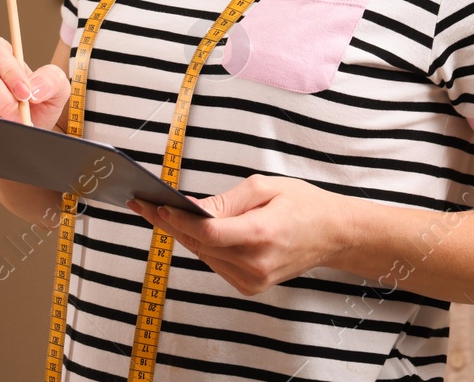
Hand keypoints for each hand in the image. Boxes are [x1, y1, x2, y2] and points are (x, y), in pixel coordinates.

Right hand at [0, 36, 70, 129]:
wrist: (28, 131)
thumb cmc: (38, 105)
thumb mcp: (55, 89)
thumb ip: (51, 80)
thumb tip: (34, 87)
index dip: (9, 71)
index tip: (25, 92)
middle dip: (3, 99)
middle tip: (20, 115)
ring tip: (13, 125)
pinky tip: (0, 129)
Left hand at [126, 174, 347, 295]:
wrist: (332, 235)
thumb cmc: (302, 205)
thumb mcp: (264, 187)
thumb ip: (226, 201)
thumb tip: (193, 208)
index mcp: (261, 235)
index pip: (208, 232)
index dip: (178, 219)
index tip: (155, 204)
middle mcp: (255, 264)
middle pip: (199, 244)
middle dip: (168, 223)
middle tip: (141, 204)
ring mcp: (253, 280)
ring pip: (203, 255)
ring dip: (181, 234)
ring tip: (157, 212)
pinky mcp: (250, 286)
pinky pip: (214, 263)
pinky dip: (200, 245)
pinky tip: (187, 228)